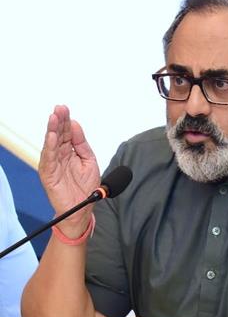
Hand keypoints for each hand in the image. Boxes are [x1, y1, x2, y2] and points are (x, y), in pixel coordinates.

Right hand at [39, 105, 99, 234]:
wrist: (83, 208)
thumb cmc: (85, 187)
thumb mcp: (89, 161)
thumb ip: (82, 144)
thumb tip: (75, 126)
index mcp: (70, 152)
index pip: (66, 133)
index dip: (66, 121)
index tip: (65, 108)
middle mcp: (60, 156)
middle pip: (58, 135)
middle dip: (58, 121)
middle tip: (59, 108)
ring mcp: (53, 164)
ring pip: (51, 144)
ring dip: (52, 130)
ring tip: (54, 118)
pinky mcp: (49, 174)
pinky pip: (49, 159)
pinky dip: (50, 147)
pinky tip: (52, 136)